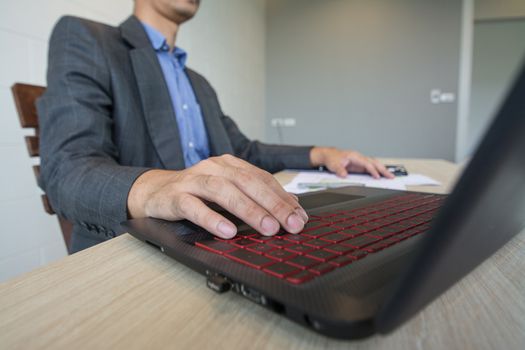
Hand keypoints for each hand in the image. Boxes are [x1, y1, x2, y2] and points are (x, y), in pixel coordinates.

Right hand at [127, 154, 307, 238]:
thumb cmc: (196, 193)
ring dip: (248, 210)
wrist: (154, 192)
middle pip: (248, 182)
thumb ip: (254, 197)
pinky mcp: (175, 196)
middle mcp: (213, 168)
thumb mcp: (227, 192)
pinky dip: (212, 219)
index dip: (283, 197)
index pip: (262, 178)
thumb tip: (290, 208)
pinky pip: (193, 207)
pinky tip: (227, 231)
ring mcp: (193, 180)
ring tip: (268, 228)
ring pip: (223, 191)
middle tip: (291, 224)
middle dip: (273, 203)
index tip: (299, 217)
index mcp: (230, 165)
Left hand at [310, 147, 393, 178]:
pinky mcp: (359, 165)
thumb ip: (340, 170)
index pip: (366, 163)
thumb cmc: (332, 158)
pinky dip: (377, 171)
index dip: (372, 170)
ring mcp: (360, 161)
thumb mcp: (334, 165)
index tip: (377, 177)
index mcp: (354, 156)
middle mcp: (359, 157)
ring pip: (374, 164)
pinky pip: (371, 167)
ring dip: (382, 170)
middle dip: (383, 169)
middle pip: (374, 162)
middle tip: (391, 176)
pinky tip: (381, 176)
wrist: (329, 155)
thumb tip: (344, 174)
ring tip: (390, 176)